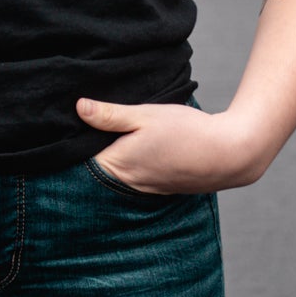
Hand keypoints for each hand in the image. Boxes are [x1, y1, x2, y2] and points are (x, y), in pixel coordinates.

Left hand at [75, 97, 267, 193]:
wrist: (229, 154)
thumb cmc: (186, 131)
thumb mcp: (145, 115)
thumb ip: (110, 114)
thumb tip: (79, 107)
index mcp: (118, 165)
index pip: (81, 160)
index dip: (74, 144)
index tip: (66, 130)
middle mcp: (129, 183)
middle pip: (97, 169)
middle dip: (91, 152)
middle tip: (86, 130)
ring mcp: (146, 189)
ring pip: (118, 174)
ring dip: (113, 159)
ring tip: (112, 139)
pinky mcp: (161, 188)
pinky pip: (136, 177)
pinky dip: (132, 165)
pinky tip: (138, 149)